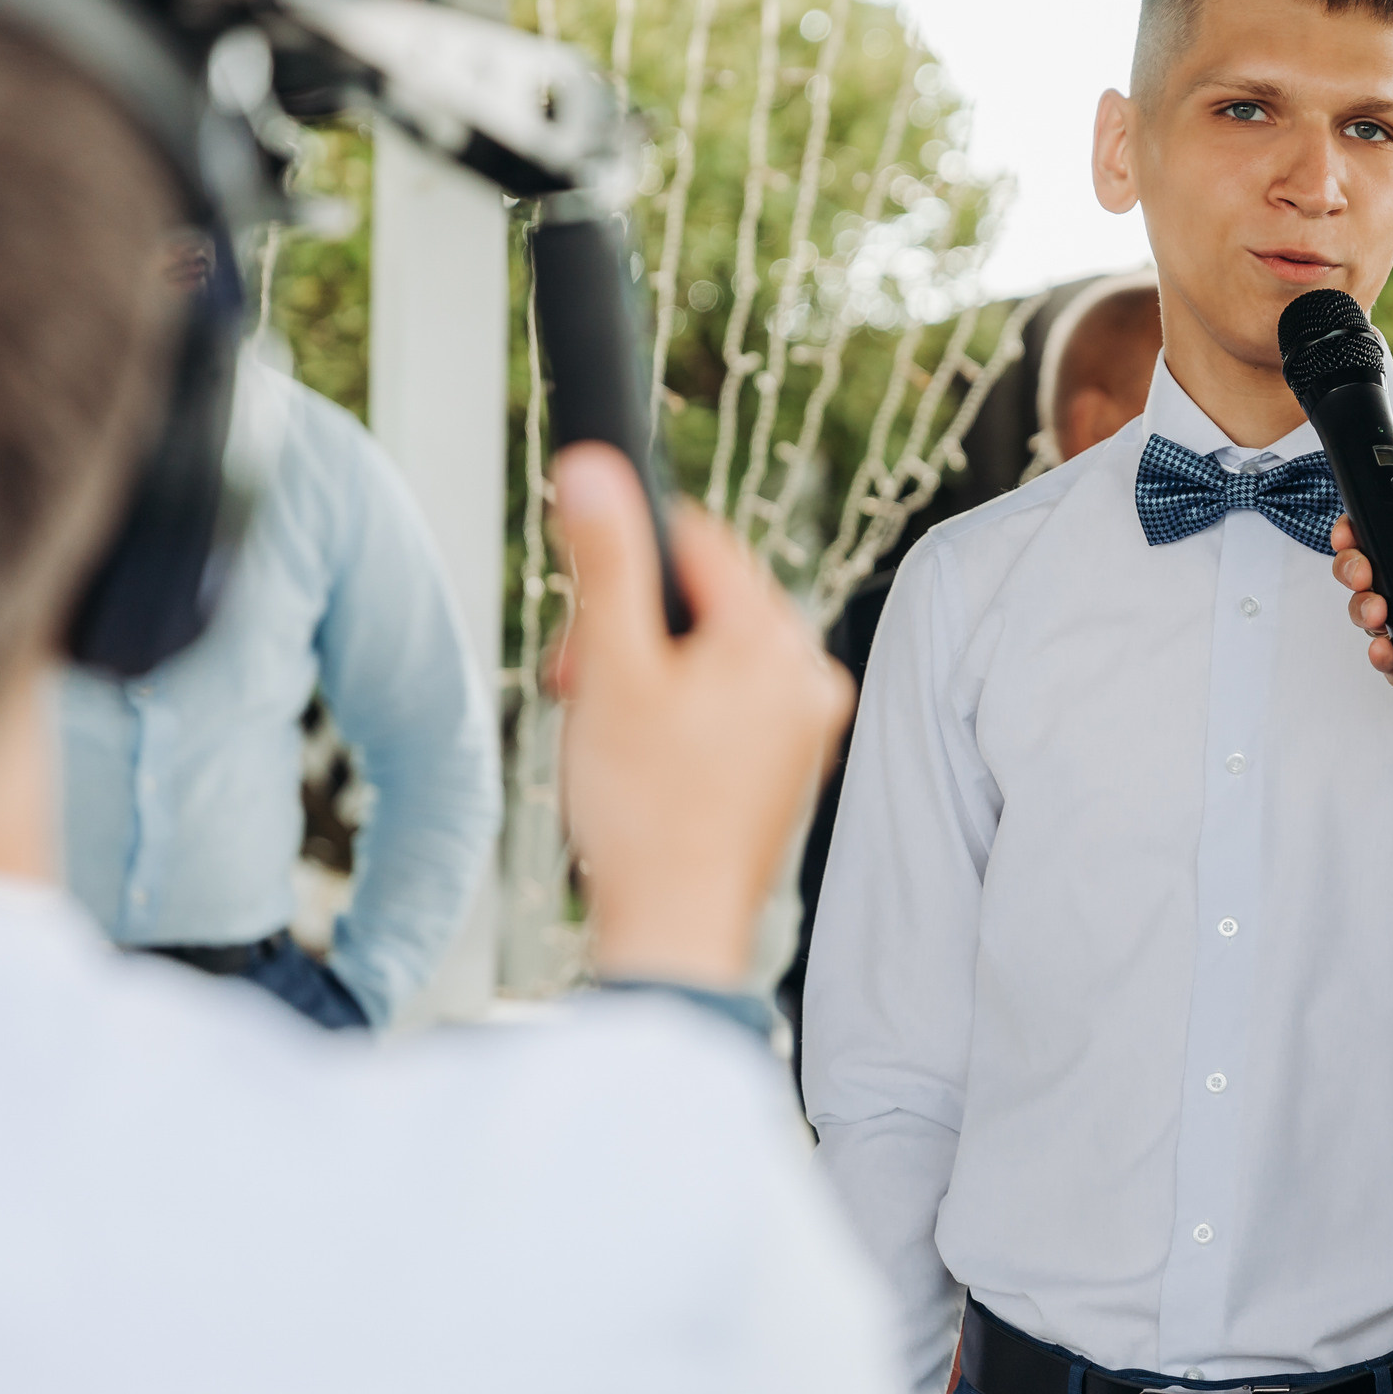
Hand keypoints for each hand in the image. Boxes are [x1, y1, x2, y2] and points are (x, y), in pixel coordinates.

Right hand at [549, 443, 853, 990]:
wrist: (674, 926)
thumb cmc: (643, 808)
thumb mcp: (611, 668)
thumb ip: (607, 559)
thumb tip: (595, 466)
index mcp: (776, 638)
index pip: (698, 540)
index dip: (624, 567)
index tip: (583, 623)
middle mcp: (809, 673)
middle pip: (706, 600)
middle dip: (633, 631)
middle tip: (585, 690)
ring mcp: (808, 723)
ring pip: (714, 653)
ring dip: (651, 675)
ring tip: (614, 735)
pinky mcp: (793, 764)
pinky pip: (732, 704)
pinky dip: (683, 716)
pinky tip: (647, 765)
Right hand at [1330, 496, 1392, 786]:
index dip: (1367, 530)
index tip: (1352, 529)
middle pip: (1371, 571)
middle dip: (1353, 566)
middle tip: (1362, 572)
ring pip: (1366, 612)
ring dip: (1361, 607)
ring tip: (1378, 613)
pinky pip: (1379, 657)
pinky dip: (1376, 651)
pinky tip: (1387, 649)